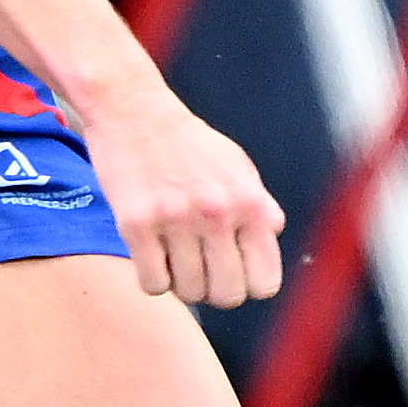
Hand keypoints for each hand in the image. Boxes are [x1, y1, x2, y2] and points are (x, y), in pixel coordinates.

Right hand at [78, 76, 286, 306]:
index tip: (232, 272)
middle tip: (200, 269)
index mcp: (249, 202)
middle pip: (227, 296)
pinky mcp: (135, 224)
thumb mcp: (237, 166)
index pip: (265, 283)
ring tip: (174, 254)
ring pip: (188, 293)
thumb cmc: (187, 143)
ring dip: (181, 282)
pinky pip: (153, 284)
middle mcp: (217, 213)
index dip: (249, 286)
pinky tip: (152, 254)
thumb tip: (273, 234)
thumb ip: (260, 205)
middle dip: (214, 291)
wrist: (134, 110)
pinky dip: (153, 278)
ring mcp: (175, 219)